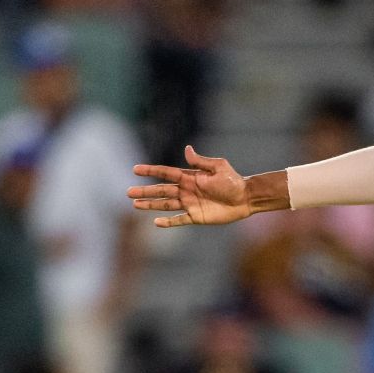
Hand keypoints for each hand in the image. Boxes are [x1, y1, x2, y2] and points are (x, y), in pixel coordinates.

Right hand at [128, 145, 249, 226]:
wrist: (245, 198)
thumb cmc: (233, 181)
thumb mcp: (218, 167)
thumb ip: (201, 162)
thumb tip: (186, 150)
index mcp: (189, 177)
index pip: (166, 173)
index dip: (151, 171)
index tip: (135, 169)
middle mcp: (187, 190)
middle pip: (161, 190)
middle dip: (145, 191)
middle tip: (127, 192)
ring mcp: (190, 204)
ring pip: (166, 205)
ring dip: (150, 204)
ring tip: (135, 204)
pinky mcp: (197, 217)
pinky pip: (179, 220)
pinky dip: (168, 222)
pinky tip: (155, 222)